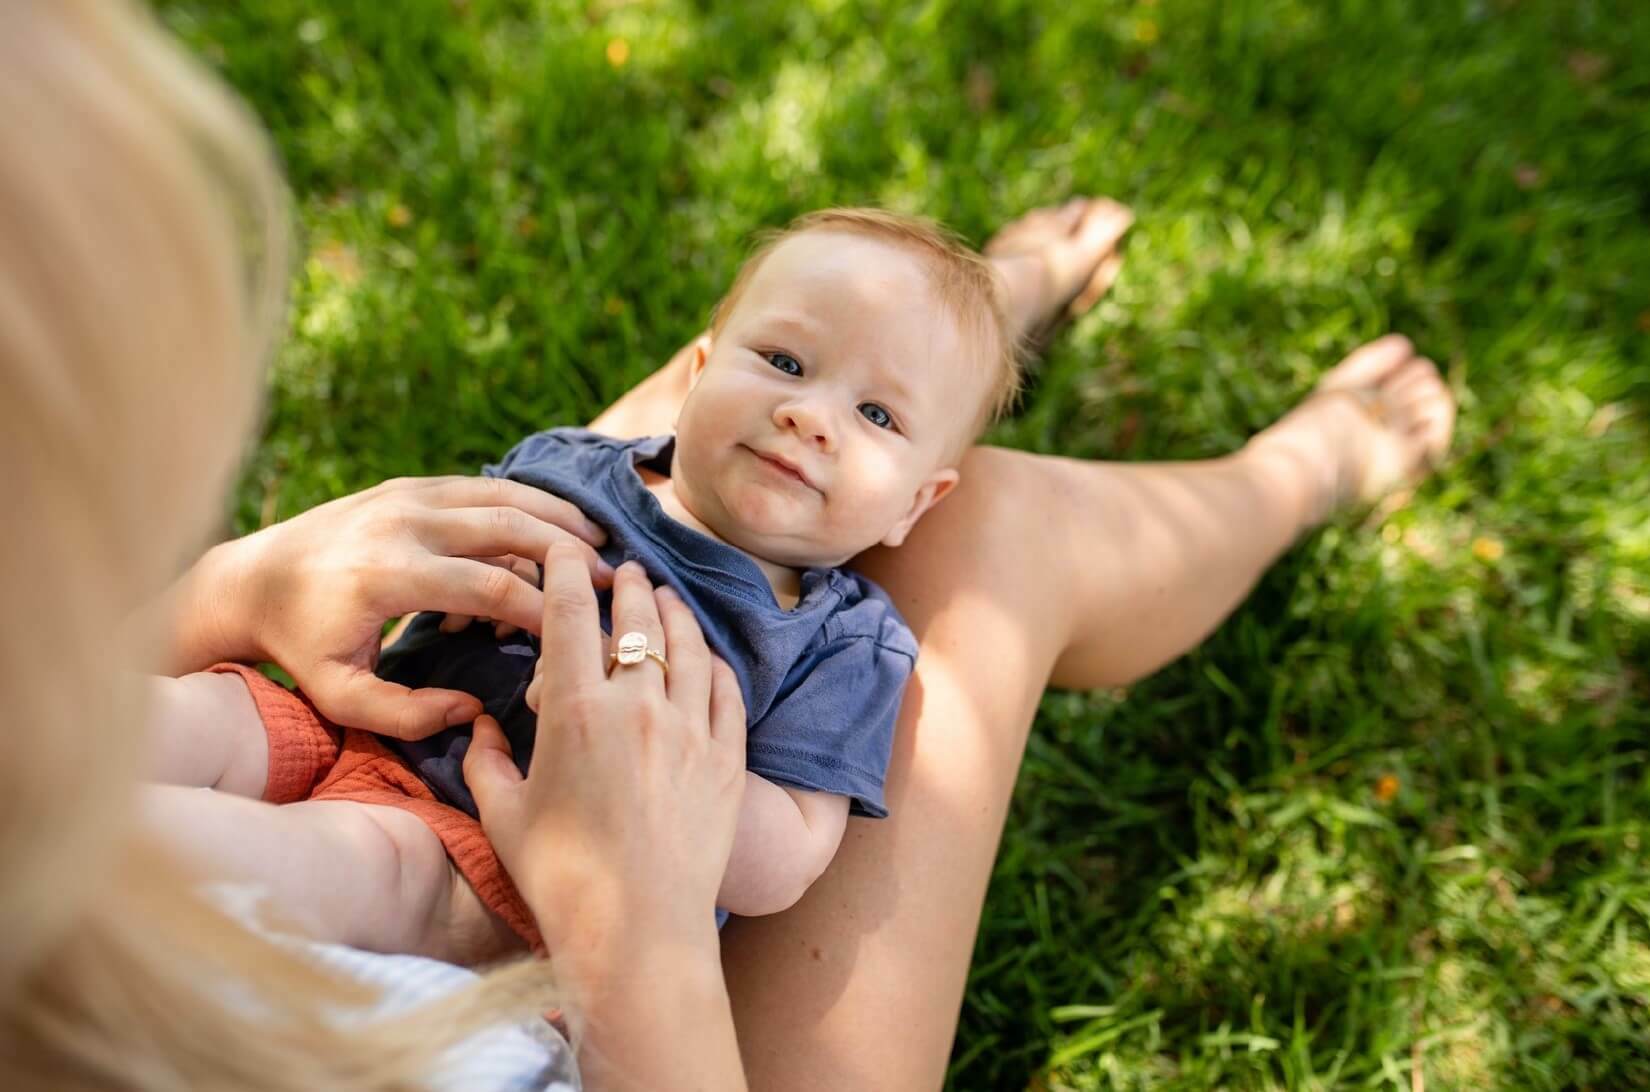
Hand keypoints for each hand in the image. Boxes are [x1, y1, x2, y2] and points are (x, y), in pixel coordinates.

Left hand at [180, 476, 612, 738]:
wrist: (251, 579)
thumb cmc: (300, 647)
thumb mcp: (341, 697)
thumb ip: (408, 716)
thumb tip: (473, 707)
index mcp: (388, 576)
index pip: (490, 585)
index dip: (544, 610)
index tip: (580, 633)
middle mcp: (402, 524)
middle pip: (509, 527)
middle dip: (567, 552)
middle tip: (609, 579)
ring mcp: (407, 495)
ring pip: (503, 496)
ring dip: (557, 518)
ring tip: (601, 544)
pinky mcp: (409, 484)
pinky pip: (483, 487)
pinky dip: (527, 504)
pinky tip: (559, 525)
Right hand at [464, 552, 746, 950]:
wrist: (635, 930)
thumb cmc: (560, 876)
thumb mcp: (502, 814)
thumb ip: (484, 759)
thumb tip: (477, 724)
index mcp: (574, 710)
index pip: (571, 613)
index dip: (565, 570)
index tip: (564, 548)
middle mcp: (637, 705)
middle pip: (638, 617)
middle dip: (627, 583)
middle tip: (623, 568)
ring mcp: (690, 729)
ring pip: (688, 645)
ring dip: (674, 612)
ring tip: (665, 597)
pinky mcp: (727, 757)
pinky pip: (725, 690)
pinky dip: (713, 663)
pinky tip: (705, 657)